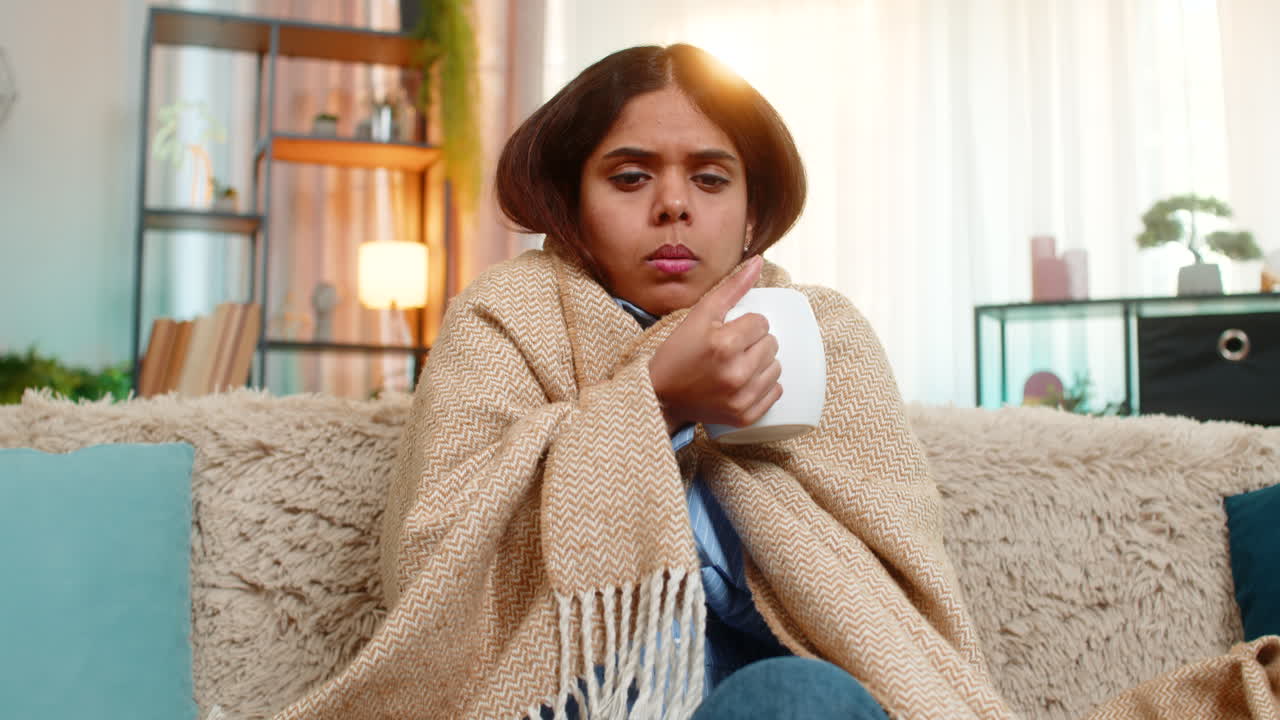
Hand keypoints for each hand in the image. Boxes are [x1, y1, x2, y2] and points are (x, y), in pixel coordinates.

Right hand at [648, 256, 782, 432]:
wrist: (660, 396)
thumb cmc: (678, 353)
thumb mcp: (700, 315)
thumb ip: (732, 287)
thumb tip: (758, 261)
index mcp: (725, 343)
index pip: (761, 323)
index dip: (746, 325)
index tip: (728, 332)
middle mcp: (736, 372)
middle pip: (772, 345)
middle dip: (755, 343)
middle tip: (732, 349)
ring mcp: (742, 398)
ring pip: (776, 368)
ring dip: (762, 364)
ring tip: (737, 365)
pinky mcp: (745, 416)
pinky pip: (775, 393)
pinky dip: (763, 387)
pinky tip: (743, 384)